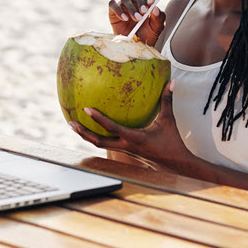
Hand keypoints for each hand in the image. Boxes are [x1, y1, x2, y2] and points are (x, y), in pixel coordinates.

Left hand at [68, 81, 192, 170]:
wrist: (175, 166)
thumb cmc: (172, 142)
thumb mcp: (169, 120)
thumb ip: (167, 100)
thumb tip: (171, 82)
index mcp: (136, 138)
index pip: (113, 128)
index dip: (98, 119)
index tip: (86, 109)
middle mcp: (126, 146)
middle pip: (99, 142)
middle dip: (84, 133)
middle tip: (71, 122)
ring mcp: (124, 151)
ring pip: (100, 145)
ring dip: (87, 136)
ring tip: (74, 125)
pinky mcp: (125, 153)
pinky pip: (107, 144)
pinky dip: (97, 137)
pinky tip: (91, 129)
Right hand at [108, 0, 165, 44]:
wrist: (134, 47)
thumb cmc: (147, 35)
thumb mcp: (156, 29)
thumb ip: (159, 18)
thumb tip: (155, 8)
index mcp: (146, 2)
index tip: (151, 2)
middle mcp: (134, 1)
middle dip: (140, 1)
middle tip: (143, 11)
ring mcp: (123, 6)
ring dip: (132, 8)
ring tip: (137, 19)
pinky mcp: (113, 12)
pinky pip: (113, 4)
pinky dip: (118, 9)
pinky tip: (124, 18)